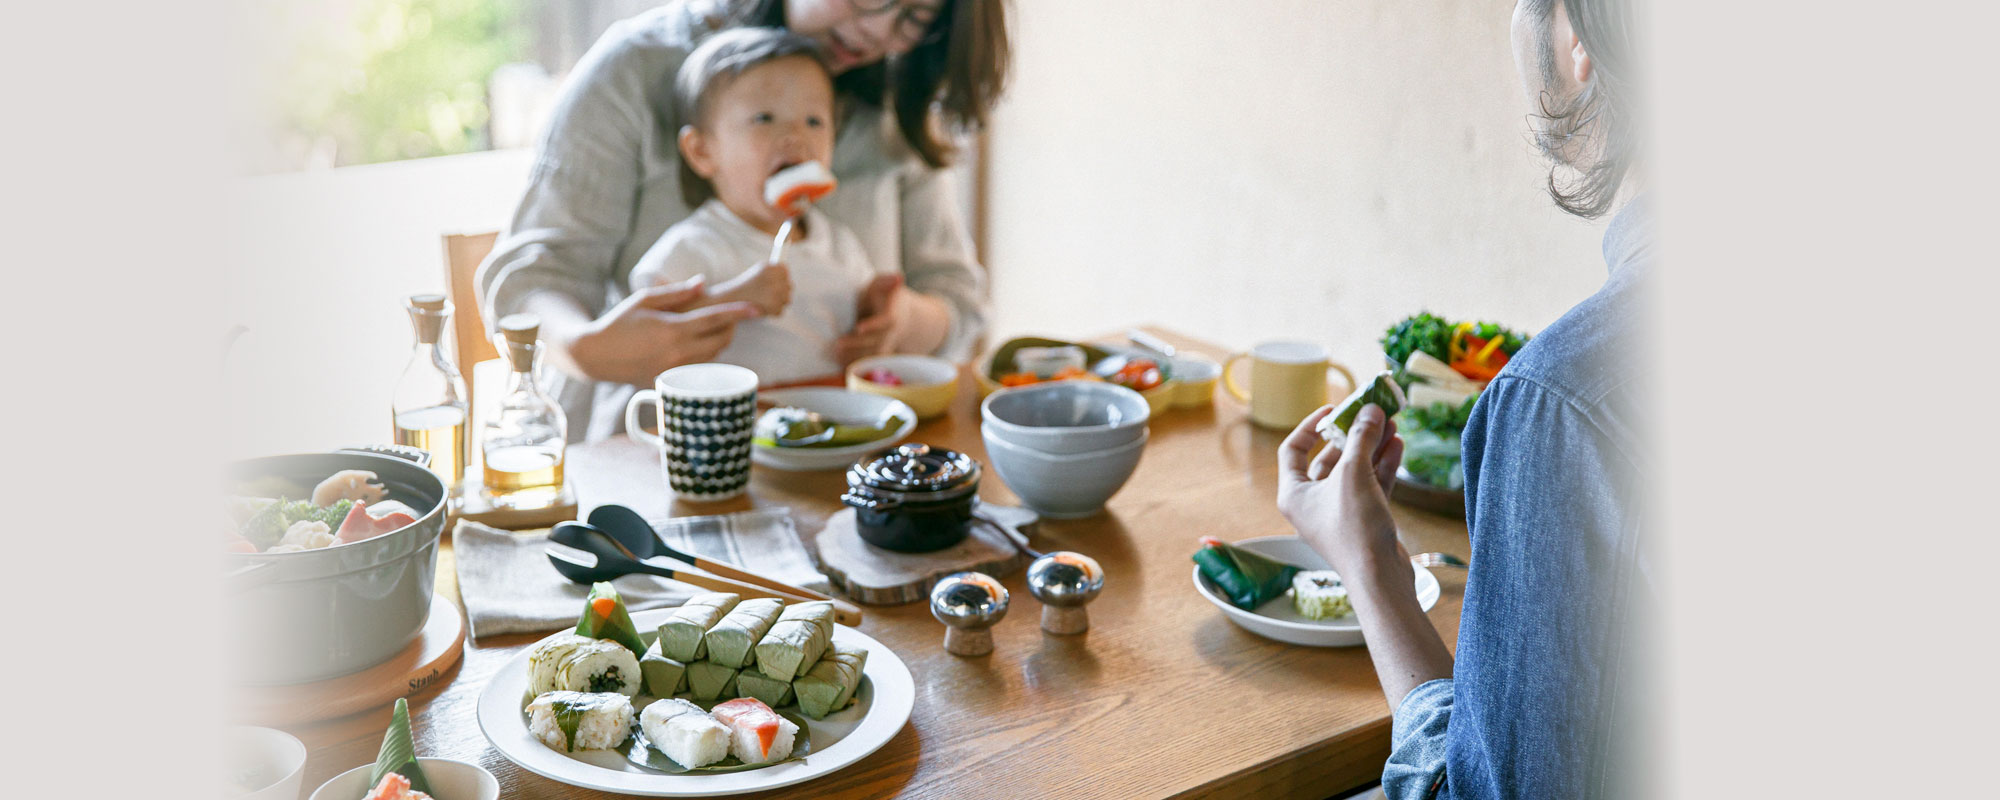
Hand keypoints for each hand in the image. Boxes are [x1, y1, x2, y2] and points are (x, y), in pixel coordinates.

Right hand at [567, 276, 760, 385]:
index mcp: (672, 330)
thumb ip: (677, 293)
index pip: (715, 320)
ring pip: (713, 357)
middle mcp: (677, 353)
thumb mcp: (645, 300)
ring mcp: (675, 371)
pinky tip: (695, 346)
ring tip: (708, 329)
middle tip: (725, 317)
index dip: (738, 314)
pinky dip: (704, 356)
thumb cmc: (620, 322)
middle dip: (729, 327)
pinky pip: (699, 369)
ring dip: (718, 342)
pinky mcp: (671, 383)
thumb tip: (703, 283)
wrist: (596, 355)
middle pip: (721, 341)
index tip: (756, 309)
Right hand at [704, 260, 792, 316]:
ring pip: (787, 300)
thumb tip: (787, 271)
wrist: (730, 300)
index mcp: (770, 266)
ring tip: (763, 301)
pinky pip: (780, 311)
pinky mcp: (772, 304)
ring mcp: (774, 291)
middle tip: (766, 295)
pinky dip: (772, 313)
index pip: (785, 271)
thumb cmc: (745, 287)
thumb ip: (774, 271)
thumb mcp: (759, 272)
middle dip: (781, 292)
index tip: (771, 283)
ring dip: (777, 303)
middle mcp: (773, 276)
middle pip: (789, 286)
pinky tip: (761, 308)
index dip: (780, 278)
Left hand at [833, 274, 905, 363]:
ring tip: (834, 356)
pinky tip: (838, 363)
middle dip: (856, 345)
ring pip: (871, 356)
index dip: (873, 325)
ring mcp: (886, 347)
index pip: (885, 322)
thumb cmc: (886, 296)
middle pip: (875, 342)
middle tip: (836, 344)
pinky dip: (854, 364)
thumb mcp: (884, 285)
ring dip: (853, 357)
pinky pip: (867, 362)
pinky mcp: (878, 355)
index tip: (858, 328)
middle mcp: (891, 334)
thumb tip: (899, 277)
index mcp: (893, 316)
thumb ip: (886, 281)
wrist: (903, 317)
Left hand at [1276, 403, 1409, 586]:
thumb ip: (1361, 437)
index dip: (1311, 425)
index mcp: (1294, 493)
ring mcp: (1338, 513)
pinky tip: (1398, 446)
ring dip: (1372, 447)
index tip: (1333, 409)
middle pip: (1329, 458)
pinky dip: (1382, 466)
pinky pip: (1370, 486)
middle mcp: (1311, 503)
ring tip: (1392, 423)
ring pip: (1353, 471)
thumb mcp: (1354, 473)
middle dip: (1352, 434)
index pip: (1293, 449)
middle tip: (1372, 413)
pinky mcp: (1362, 521)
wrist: (1379, 577)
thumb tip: (1369, 410)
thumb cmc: (1354, 528)